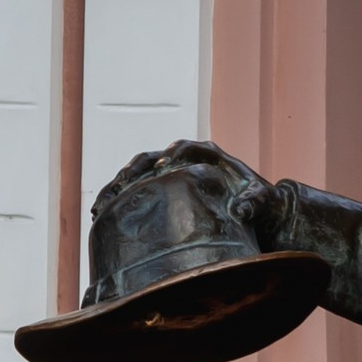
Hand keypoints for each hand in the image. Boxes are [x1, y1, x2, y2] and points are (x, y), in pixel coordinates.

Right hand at [93, 137, 286, 246]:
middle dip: (135, 169)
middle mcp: (183, 160)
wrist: (250, 207)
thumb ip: (254, 201)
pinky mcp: (159, 189)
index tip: (163, 165)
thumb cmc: (256, 200)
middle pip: (153, 156)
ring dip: (119, 184)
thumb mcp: (261, 199)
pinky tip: (101, 213)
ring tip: (103, 202)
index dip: (173, 154)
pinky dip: (117, 198)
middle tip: (122, 182)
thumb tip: (242, 210)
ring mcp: (168, 174)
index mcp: (206, 154)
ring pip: (137, 172)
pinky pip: (133, 190)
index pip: (186, 148)